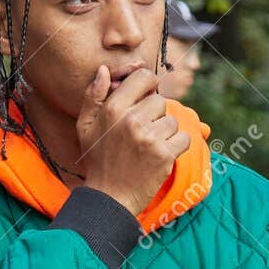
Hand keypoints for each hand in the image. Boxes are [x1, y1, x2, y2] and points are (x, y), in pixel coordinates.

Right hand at [77, 65, 189, 217]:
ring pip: (172, 120)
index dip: (148, 86)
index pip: (144, 77)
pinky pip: (183, 138)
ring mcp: (149, 138)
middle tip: (142, 133)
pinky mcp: (164, 155)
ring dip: (165, 133)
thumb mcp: (85, 127)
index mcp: (113, 108)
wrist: (109, 199)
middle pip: (160, 100)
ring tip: (148, 147)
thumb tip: (104, 70)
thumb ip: (93, 96)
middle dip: (154, 115)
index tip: (145, 99)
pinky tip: (162, 155)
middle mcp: (131, 120)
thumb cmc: (97, 161)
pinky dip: (177, 147)